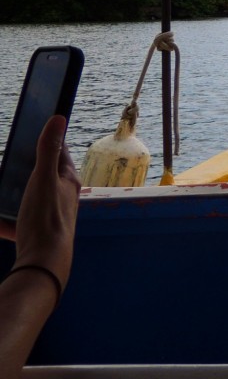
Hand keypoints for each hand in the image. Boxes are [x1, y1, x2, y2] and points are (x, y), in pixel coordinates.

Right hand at [9, 116, 80, 289]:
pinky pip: (16, 222)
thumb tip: (58, 117)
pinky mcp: (35, 233)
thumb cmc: (46, 218)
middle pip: (42, 176)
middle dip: (25, 168)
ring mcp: (49, 215)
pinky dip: (5, 220)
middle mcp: (63, 196)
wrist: (44, 263)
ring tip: (3, 185)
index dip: (48, 140)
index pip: (59, 152)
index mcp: (68, 180)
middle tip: (9, 161)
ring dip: (13, 193)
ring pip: (28, 199)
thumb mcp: (43, 179)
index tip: (33, 129)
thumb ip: (48, 150)